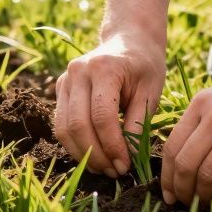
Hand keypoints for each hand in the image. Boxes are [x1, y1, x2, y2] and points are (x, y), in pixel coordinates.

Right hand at [54, 30, 165, 176]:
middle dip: (96, 154)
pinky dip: (74, 144)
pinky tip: (93, 155)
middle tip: (114, 172)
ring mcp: (65, 79)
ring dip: (82, 154)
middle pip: (78, 124)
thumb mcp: (151, 92)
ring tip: (103, 168)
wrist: (129, 40)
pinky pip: (60, 124)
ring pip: (63, 128)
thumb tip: (128, 159)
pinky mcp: (60, 88)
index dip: (112, 146)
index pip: (102, 116)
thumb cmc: (145, 66)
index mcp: (104, 68)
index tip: (125, 165)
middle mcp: (78, 71)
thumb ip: (137, 124)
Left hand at [161, 67, 211, 205]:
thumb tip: (181, 163)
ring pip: (207, 175)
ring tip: (205, 206)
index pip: (172, 146)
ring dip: (202, 197)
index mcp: (202, 103)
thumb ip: (203, 123)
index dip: (167, 176)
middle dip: (181, 191)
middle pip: (185, 164)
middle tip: (184, 205)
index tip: (168, 194)